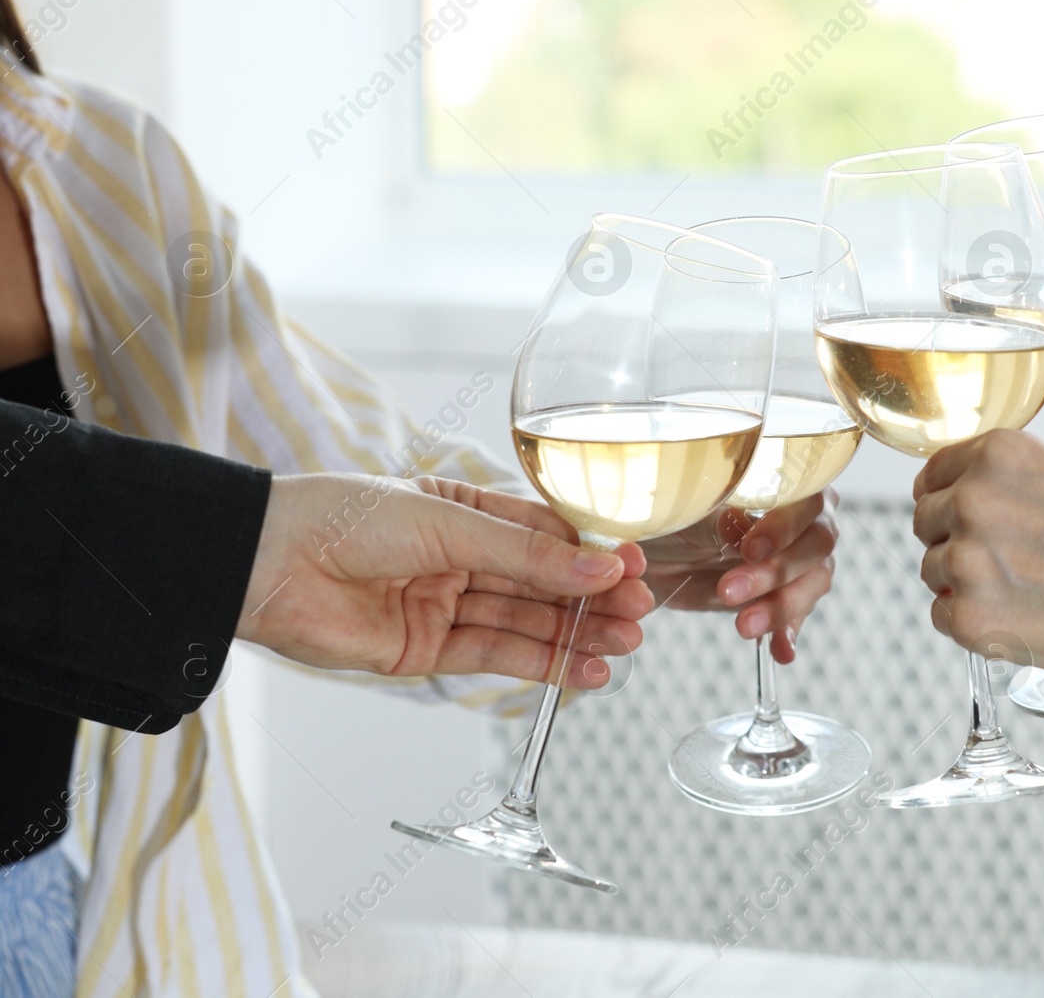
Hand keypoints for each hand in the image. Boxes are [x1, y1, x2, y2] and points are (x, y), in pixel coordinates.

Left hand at [238, 474, 652, 688]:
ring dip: (577, 635)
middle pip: (542, 582)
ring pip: (526, 621)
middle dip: (593, 599)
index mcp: (464, 510)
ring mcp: (444, 604)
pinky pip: (495, 655)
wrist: (265, 566)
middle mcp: (459, 557)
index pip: (545, 534)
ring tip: (626, 646)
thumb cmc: (345, 519)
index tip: (636, 566)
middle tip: (642, 613)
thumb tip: (600, 567)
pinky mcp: (425, 649)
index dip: (592, 552)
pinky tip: (583, 669)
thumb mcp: (448, 526)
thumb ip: (525, 555)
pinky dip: (540, 664)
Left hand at [638, 491, 838, 662]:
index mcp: (791, 486)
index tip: (750, 549)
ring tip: (743, 625)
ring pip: (811, 585)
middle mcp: (807, 522)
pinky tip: (780, 652)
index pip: (808, 503)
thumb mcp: (694, 513)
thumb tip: (740, 527)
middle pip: (816, 547)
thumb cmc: (680, 518)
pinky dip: (787, 635)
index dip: (784, 528)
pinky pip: (798, 619)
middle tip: (730, 590)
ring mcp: (802, 563)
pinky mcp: (787, 598)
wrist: (659, 553)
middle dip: (775, 572)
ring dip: (778, 608)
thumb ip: (721, 520)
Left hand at [912, 429, 1043, 679]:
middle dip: (955, 542)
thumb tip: (970, 502)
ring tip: (1024, 594)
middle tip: (1004, 565)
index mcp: (998, 453)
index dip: (948, 499)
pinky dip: (971, 624)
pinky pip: (941, 616)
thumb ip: (1014, 484)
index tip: (963, 519)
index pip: (934, 474)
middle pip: (926, 521)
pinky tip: (1018, 620)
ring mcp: (966, 558)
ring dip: (964, 585)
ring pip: (933, 570)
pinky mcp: (969, 615)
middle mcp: (972, 497)